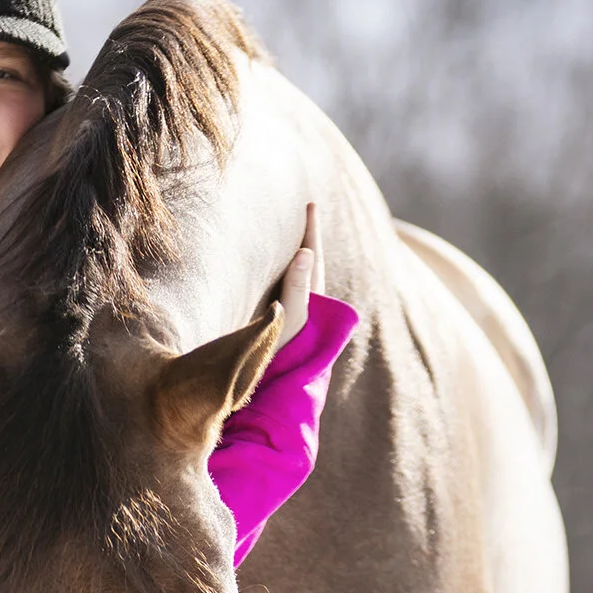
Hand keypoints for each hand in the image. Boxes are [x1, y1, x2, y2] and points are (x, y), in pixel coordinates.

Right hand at [276, 204, 322, 347]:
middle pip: (310, 263)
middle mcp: (308, 303)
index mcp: (311, 297)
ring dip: (299, 258)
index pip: (312, 255)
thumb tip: (305, 252)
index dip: (310, 229)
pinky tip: (282, 280)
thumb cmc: (285, 353)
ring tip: (295, 242)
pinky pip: (290, 290)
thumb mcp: (291, 316)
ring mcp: (299, 314)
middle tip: (306, 216)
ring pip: (302, 277)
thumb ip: (297, 285)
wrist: (280, 388)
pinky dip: (288, 276)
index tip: (310, 204)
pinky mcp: (287, 325)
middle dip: (308, 240)